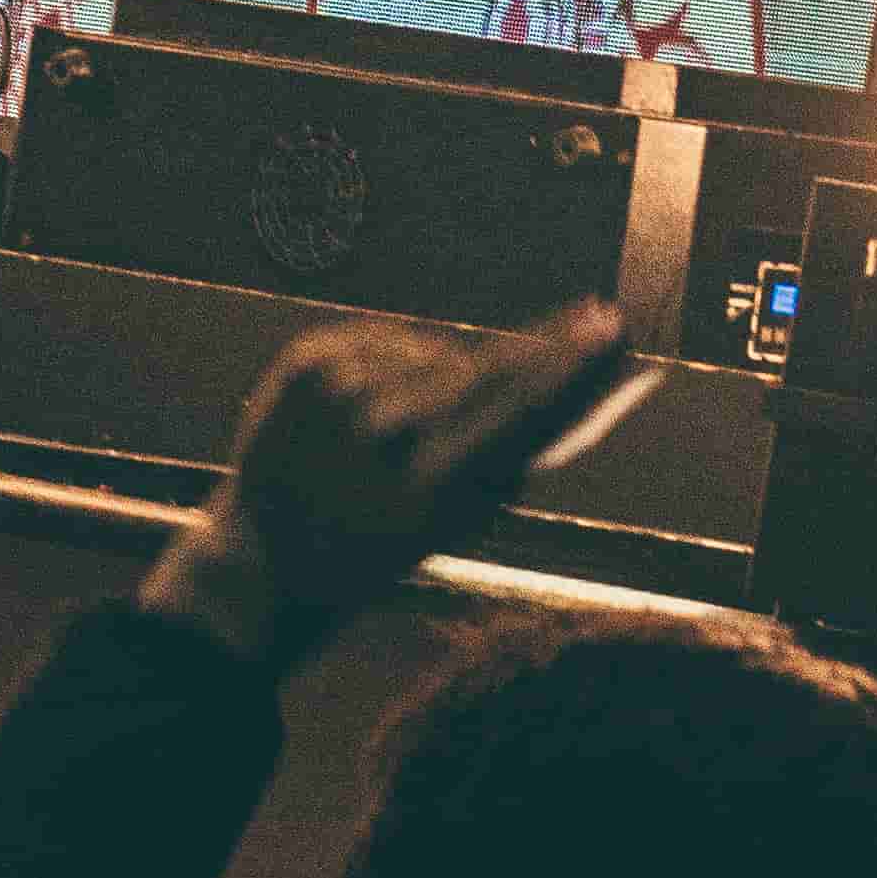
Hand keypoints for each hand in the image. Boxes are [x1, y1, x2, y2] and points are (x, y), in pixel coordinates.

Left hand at [140, 300, 633, 672]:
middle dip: (550, 346)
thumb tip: (564, 393)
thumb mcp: (447, 531)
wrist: (263, 559)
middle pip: (492, 369)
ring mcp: (344, 389)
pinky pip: (391, 346)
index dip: (572, 370)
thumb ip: (502, 467)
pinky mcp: (311, 359)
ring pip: (442, 357)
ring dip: (455, 377)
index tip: (612, 331)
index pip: (519, 413)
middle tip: (600, 318)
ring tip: (420, 429)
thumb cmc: (373, 551)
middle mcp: (385, 433)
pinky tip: (382, 407)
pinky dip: (402, 370)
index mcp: (426, 490)